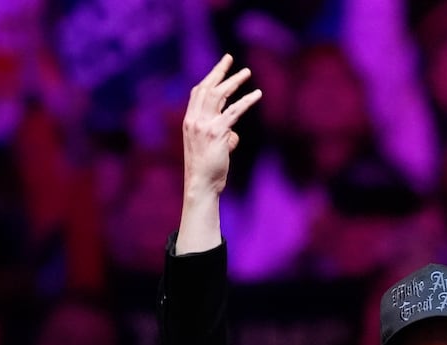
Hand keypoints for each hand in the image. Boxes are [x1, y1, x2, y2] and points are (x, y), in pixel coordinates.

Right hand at [181, 54, 261, 200]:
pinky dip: (247, 101)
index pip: (197, 93)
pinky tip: (257, 94)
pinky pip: (234, 111)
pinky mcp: (217, 132)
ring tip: (247, 72)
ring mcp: (204, 125)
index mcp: (189, 122)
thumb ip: (222, 137)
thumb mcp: (212, 149)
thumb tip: (233, 135)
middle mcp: (194, 120)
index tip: (218, 69)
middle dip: (219, 70)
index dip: (208, 79)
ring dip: (234, 81)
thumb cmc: (207, 171)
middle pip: (207, 88)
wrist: (201, 184)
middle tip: (229, 57)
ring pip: (220, 95)